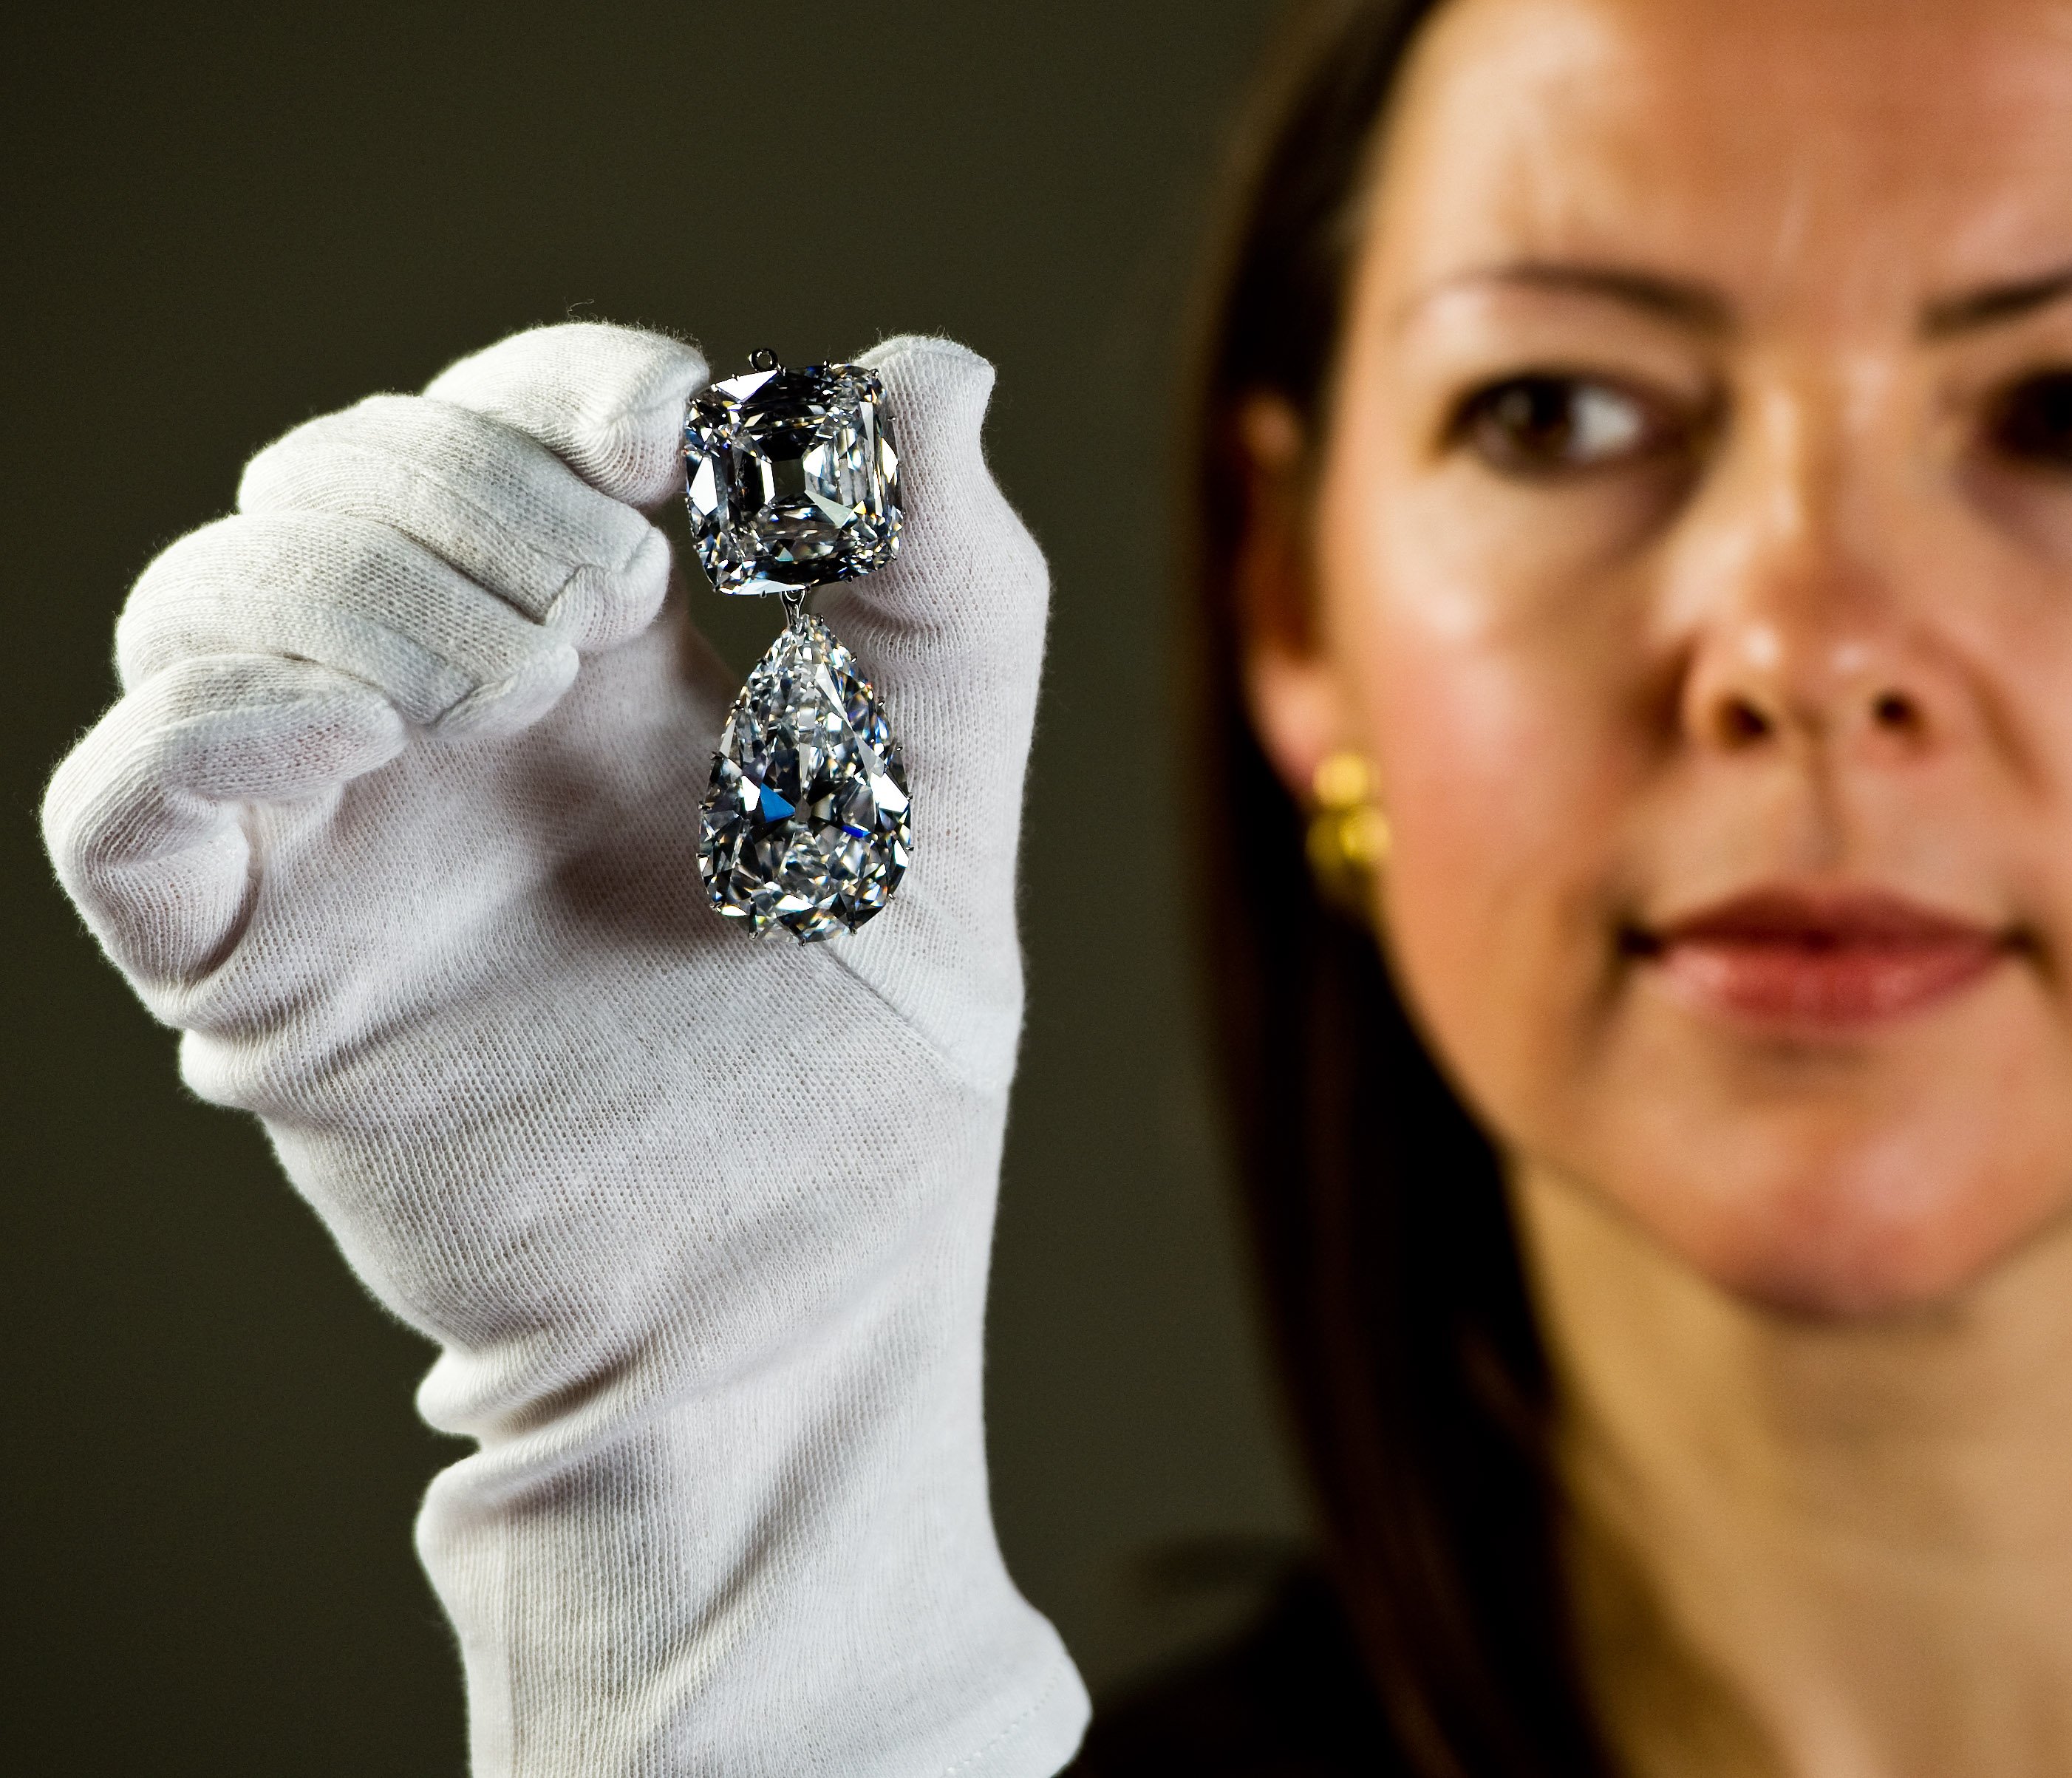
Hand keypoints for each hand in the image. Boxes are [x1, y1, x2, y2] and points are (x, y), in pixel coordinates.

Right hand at [43, 323, 1085, 1776]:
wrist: (792, 1306)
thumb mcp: (943, 798)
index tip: (684, 430)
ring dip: (359, 580)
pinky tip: (366, 734)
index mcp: (607, 669)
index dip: (571, 382)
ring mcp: (340, 841)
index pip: (516, 427)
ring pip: (213, 598)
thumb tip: (929, 361)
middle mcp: (450, 728)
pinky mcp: (254, 969)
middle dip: (476, 479)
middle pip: (348, 474)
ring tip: (523, 674)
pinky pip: (127, 804)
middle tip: (618, 590)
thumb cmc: (873, 1076)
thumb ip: (947, 588)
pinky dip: (209, 729)